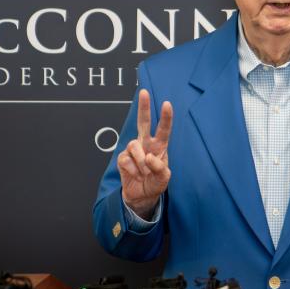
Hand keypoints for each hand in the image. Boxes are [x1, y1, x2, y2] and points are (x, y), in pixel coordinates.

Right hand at [118, 89, 172, 219]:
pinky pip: (125, 159)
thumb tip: (148, 156)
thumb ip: (160, 168)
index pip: (163, 129)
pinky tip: (135, 175)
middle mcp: (146, 144)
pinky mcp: (123, 158)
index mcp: (159, 146)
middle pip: (144, 122)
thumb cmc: (155, 184)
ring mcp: (133, 150)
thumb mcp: (164, 179)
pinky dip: (132, 170)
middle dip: (144, 107)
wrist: (141, 196)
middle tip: (144, 92)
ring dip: (140, 161)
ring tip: (144, 173)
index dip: (165, 117)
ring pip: (134, 145)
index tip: (167, 103)